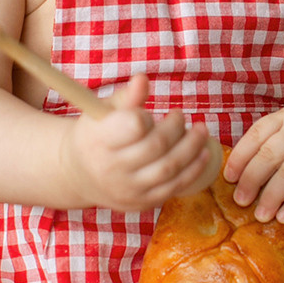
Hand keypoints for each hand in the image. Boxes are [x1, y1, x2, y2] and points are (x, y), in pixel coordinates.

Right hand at [61, 74, 216, 211]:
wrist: (79, 174)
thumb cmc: (96, 135)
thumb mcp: (102, 113)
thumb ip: (125, 97)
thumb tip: (143, 79)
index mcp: (98, 141)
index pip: (134, 126)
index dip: (147, 117)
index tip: (150, 113)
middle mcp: (111, 168)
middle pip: (156, 146)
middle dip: (176, 127)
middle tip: (181, 115)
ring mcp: (127, 189)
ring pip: (169, 168)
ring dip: (192, 147)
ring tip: (201, 130)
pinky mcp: (141, 202)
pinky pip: (174, 187)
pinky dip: (194, 169)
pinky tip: (204, 153)